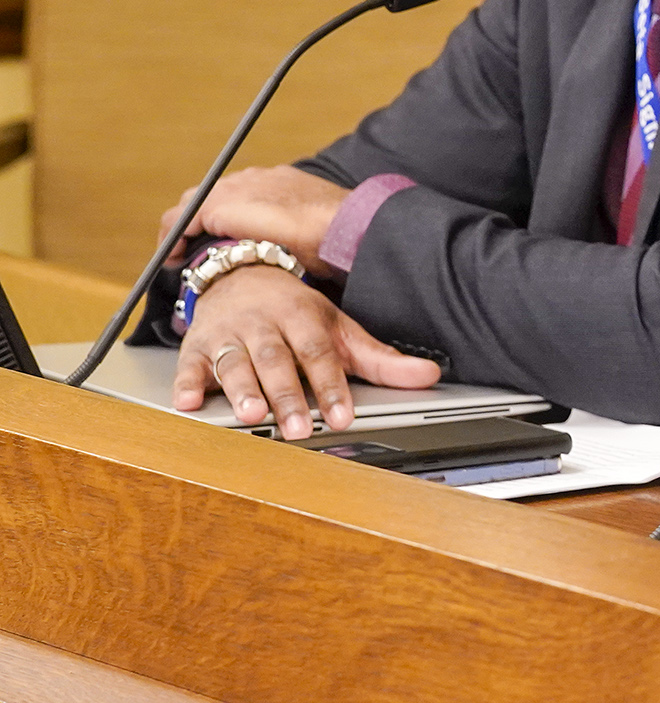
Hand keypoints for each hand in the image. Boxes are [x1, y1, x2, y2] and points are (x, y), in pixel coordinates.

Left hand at [158, 166, 350, 276]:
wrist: (344, 225)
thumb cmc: (336, 235)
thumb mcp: (312, 229)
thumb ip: (295, 232)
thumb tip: (290, 254)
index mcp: (276, 180)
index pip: (236, 193)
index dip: (220, 218)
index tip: (217, 241)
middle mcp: (252, 178)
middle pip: (207, 195)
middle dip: (194, 222)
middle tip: (190, 251)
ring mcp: (234, 188)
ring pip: (191, 205)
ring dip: (180, 231)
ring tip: (178, 258)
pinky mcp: (219, 206)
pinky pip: (180, 221)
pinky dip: (173, 239)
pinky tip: (175, 260)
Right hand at [173, 265, 439, 438]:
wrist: (240, 274)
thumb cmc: (294, 312)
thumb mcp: (338, 328)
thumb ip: (379, 358)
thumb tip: (429, 376)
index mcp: (302, 316)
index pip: (320, 352)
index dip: (331, 384)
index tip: (343, 416)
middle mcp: (265, 323)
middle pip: (277, 360)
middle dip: (288, 395)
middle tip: (300, 428)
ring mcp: (229, 334)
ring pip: (235, 362)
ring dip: (242, 390)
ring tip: (251, 416)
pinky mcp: (196, 346)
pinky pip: (189, 365)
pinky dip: (187, 384)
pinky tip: (189, 403)